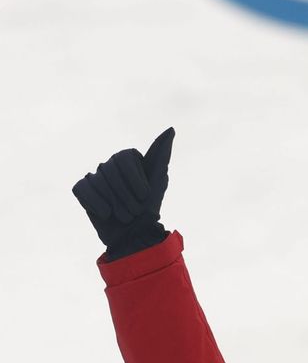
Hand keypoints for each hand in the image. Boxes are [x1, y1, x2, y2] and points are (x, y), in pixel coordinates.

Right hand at [73, 128, 175, 259]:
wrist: (134, 233)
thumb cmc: (149, 206)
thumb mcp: (158, 180)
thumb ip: (162, 154)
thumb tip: (170, 129)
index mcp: (128, 158)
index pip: (123, 157)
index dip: (134, 178)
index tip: (144, 195)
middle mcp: (110, 164)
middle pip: (109, 169)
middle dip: (124, 193)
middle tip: (134, 210)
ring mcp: (95, 176)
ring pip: (97, 180)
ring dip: (113, 201)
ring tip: (124, 215)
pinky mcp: (82, 190)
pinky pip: (81, 189)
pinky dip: (95, 202)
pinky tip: (105, 213)